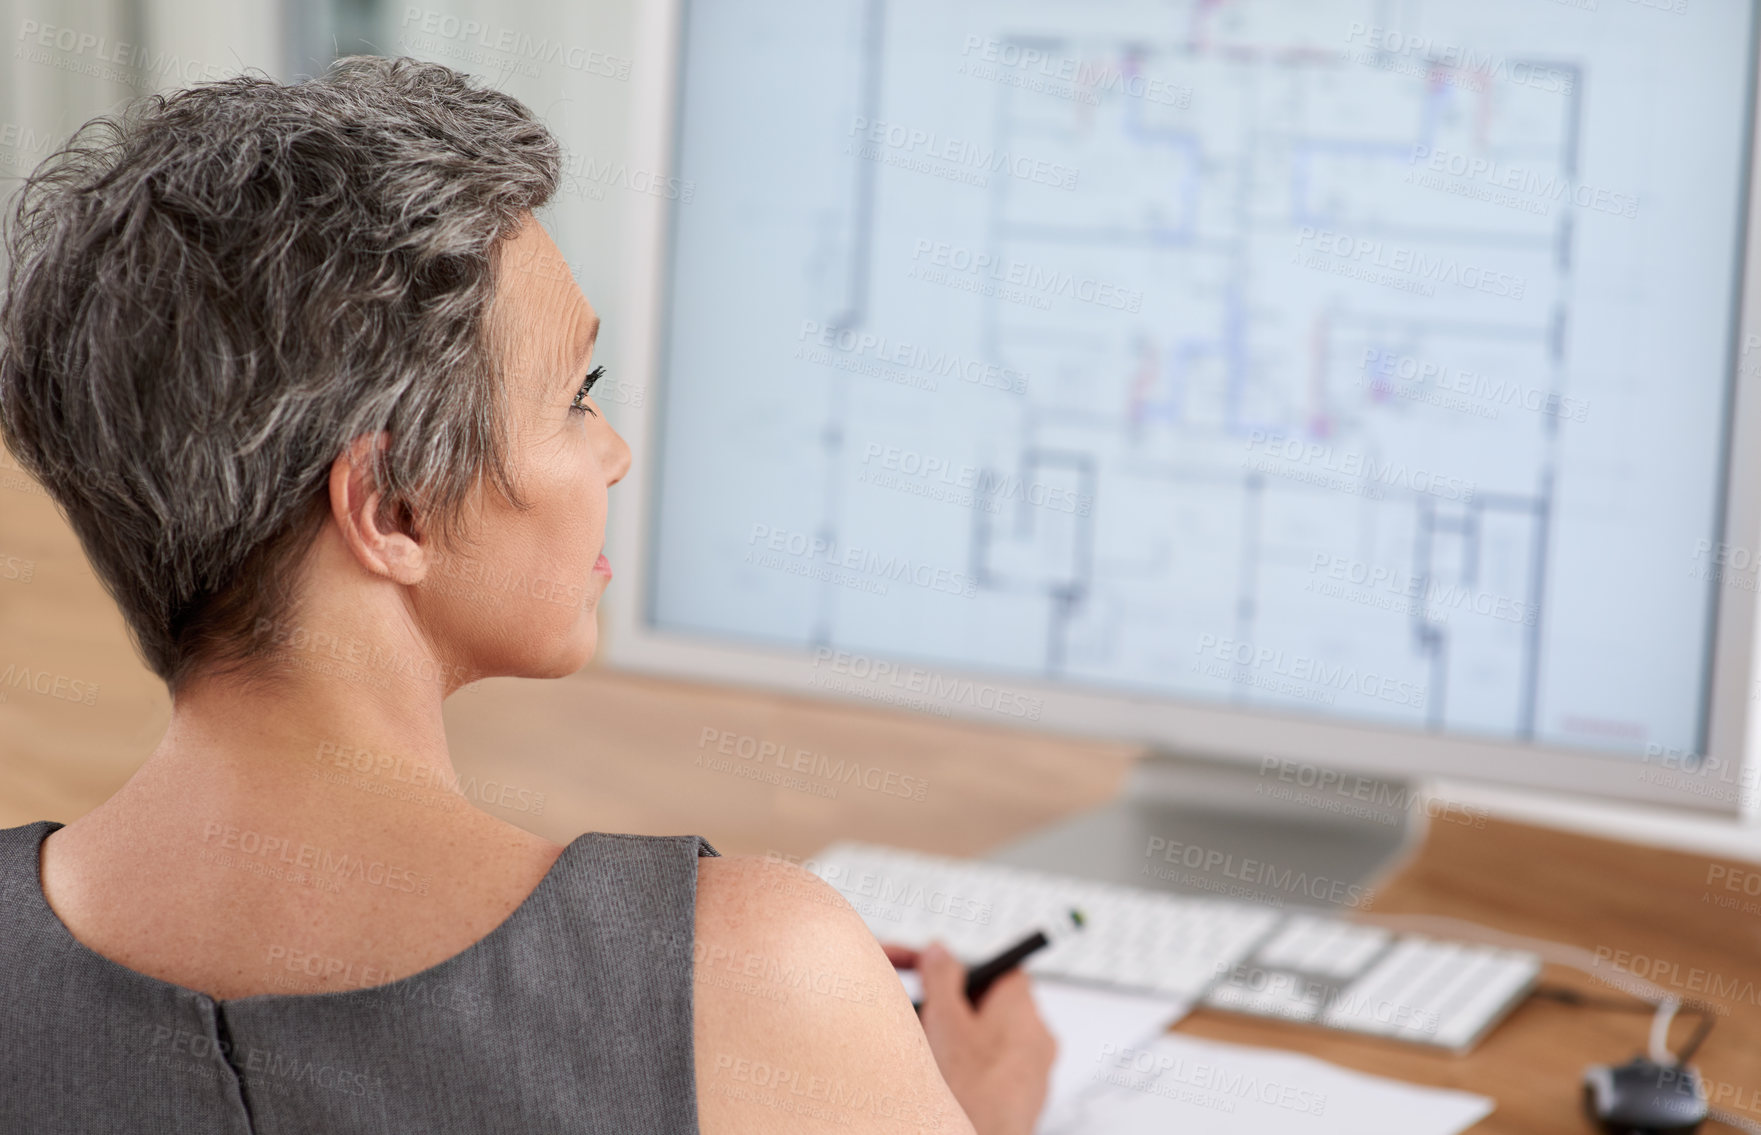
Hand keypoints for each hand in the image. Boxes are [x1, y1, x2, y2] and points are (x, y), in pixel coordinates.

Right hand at [883, 942, 1056, 1134]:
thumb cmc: (970, 1092)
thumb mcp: (944, 1021)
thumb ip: (941, 977)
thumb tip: (940, 952)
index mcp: (1024, 1009)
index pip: (1003, 969)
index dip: (968, 967)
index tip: (939, 973)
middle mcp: (1037, 1039)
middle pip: (996, 1005)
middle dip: (958, 1006)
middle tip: (928, 1015)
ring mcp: (1033, 1073)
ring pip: (993, 1040)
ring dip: (962, 1039)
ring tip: (932, 1050)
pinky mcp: (1022, 1100)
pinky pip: (996, 1070)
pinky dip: (972, 1068)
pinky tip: (948, 1079)